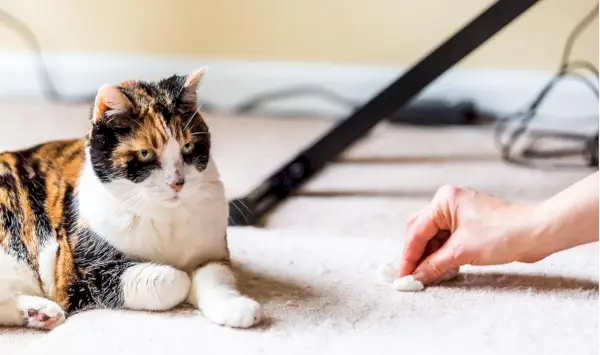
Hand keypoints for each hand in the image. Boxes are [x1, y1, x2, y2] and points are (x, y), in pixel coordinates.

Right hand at [398, 185, 534, 284]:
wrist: (537, 233)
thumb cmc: (503, 234)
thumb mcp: (462, 252)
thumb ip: (434, 265)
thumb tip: (415, 277)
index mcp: (443, 200)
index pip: (417, 231)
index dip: (408, 256)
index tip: (402, 276)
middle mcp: (448, 202)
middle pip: (420, 230)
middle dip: (415, 254)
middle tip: (410, 276)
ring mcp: (459, 212)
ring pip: (433, 236)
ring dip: (429, 255)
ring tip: (424, 275)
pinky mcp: (469, 223)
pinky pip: (446, 239)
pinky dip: (441, 254)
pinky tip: (439, 268)